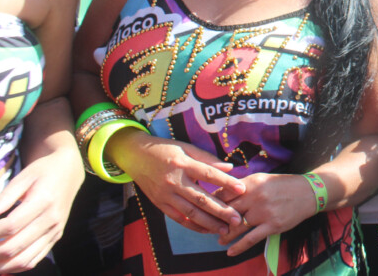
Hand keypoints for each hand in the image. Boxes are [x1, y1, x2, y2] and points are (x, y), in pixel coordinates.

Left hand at [0, 156, 81, 272]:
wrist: (69, 172)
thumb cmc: (43, 171)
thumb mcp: (24, 176)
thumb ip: (4, 197)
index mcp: (44, 201)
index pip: (10, 226)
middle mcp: (52, 220)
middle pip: (14, 246)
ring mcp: (55, 231)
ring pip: (23, 259)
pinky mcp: (55, 237)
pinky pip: (33, 260)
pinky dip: (14, 268)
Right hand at [109, 131, 244, 233]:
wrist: (135, 156)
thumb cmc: (165, 150)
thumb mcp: (186, 148)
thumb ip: (208, 159)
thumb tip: (230, 167)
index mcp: (183, 164)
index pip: (208, 174)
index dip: (226, 182)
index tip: (242, 188)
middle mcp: (174, 182)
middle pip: (201, 199)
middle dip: (221, 211)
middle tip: (237, 219)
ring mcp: (166, 196)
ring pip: (190, 213)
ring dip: (209, 223)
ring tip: (225, 229)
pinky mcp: (160, 205)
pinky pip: (179, 218)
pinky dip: (193, 226)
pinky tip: (207, 230)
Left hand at [215, 172, 316, 256]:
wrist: (308, 192)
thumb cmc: (283, 185)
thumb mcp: (262, 179)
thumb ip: (243, 186)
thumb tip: (222, 193)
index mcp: (252, 182)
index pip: (224, 193)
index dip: (213, 202)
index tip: (207, 209)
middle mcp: (256, 196)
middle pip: (228, 211)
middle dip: (217, 220)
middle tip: (210, 227)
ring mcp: (264, 212)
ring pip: (237, 227)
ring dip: (225, 235)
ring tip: (219, 239)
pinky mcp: (272, 225)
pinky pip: (251, 239)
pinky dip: (238, 247)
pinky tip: (230, 252)